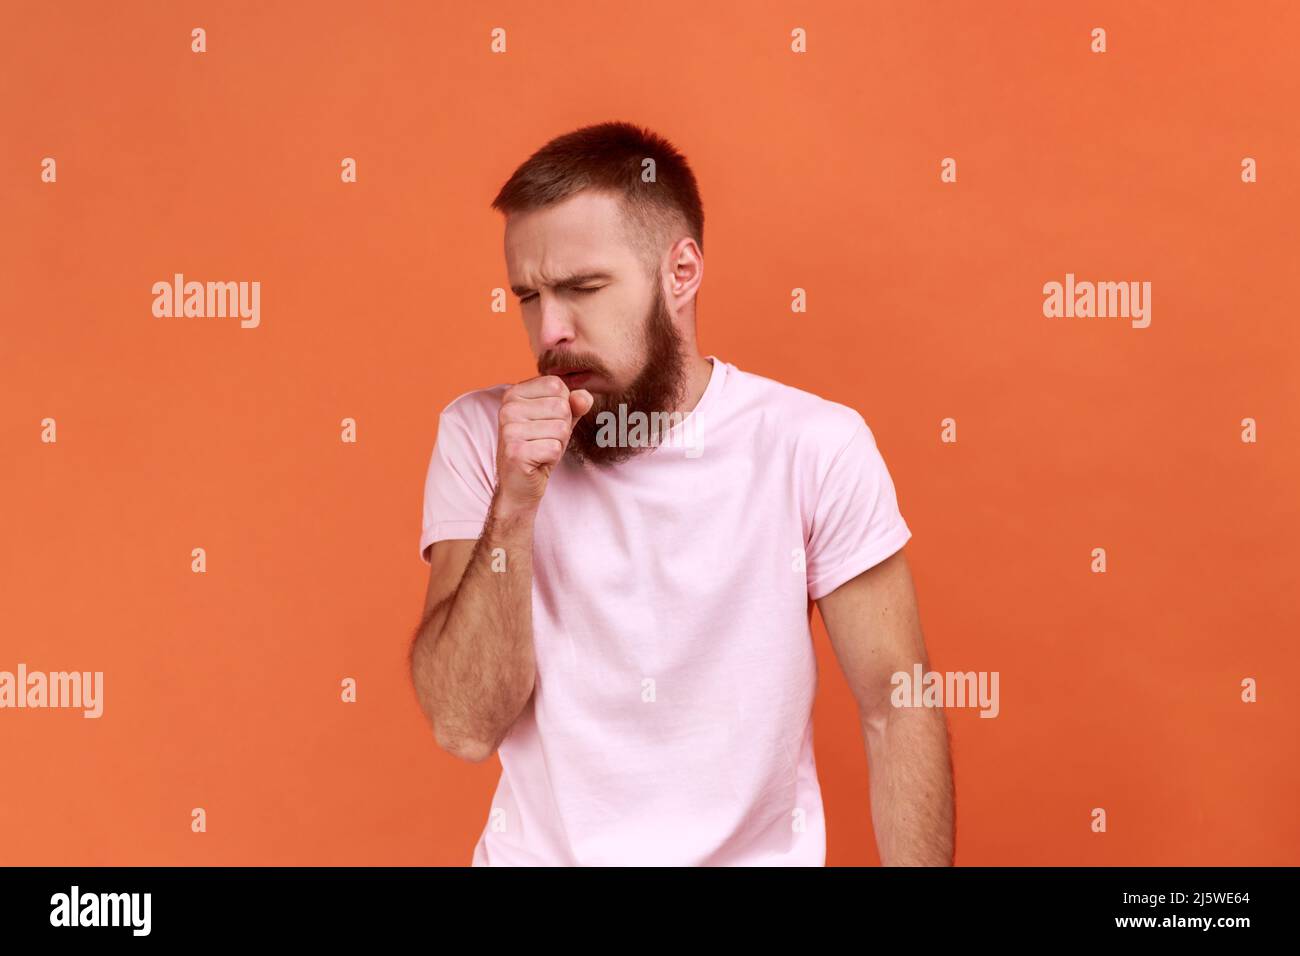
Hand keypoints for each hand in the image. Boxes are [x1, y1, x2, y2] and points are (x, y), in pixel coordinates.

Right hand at [494, 375, 593, 510]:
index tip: (545, 423)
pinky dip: (552, 458)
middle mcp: (508, 408)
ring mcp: (509, 430)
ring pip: (561, 428)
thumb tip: (584, 396)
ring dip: (557, 444)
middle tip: (543, 441)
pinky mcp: (515, 452)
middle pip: (561, 407)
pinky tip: (537, 461)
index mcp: (513, 393)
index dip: (563, 406)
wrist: (519, 485)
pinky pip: (554, 448)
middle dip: (562, 428)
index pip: (557, 385)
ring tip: (540, 450)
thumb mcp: (559, 421)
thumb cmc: (539, 448)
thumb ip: (574, 404)